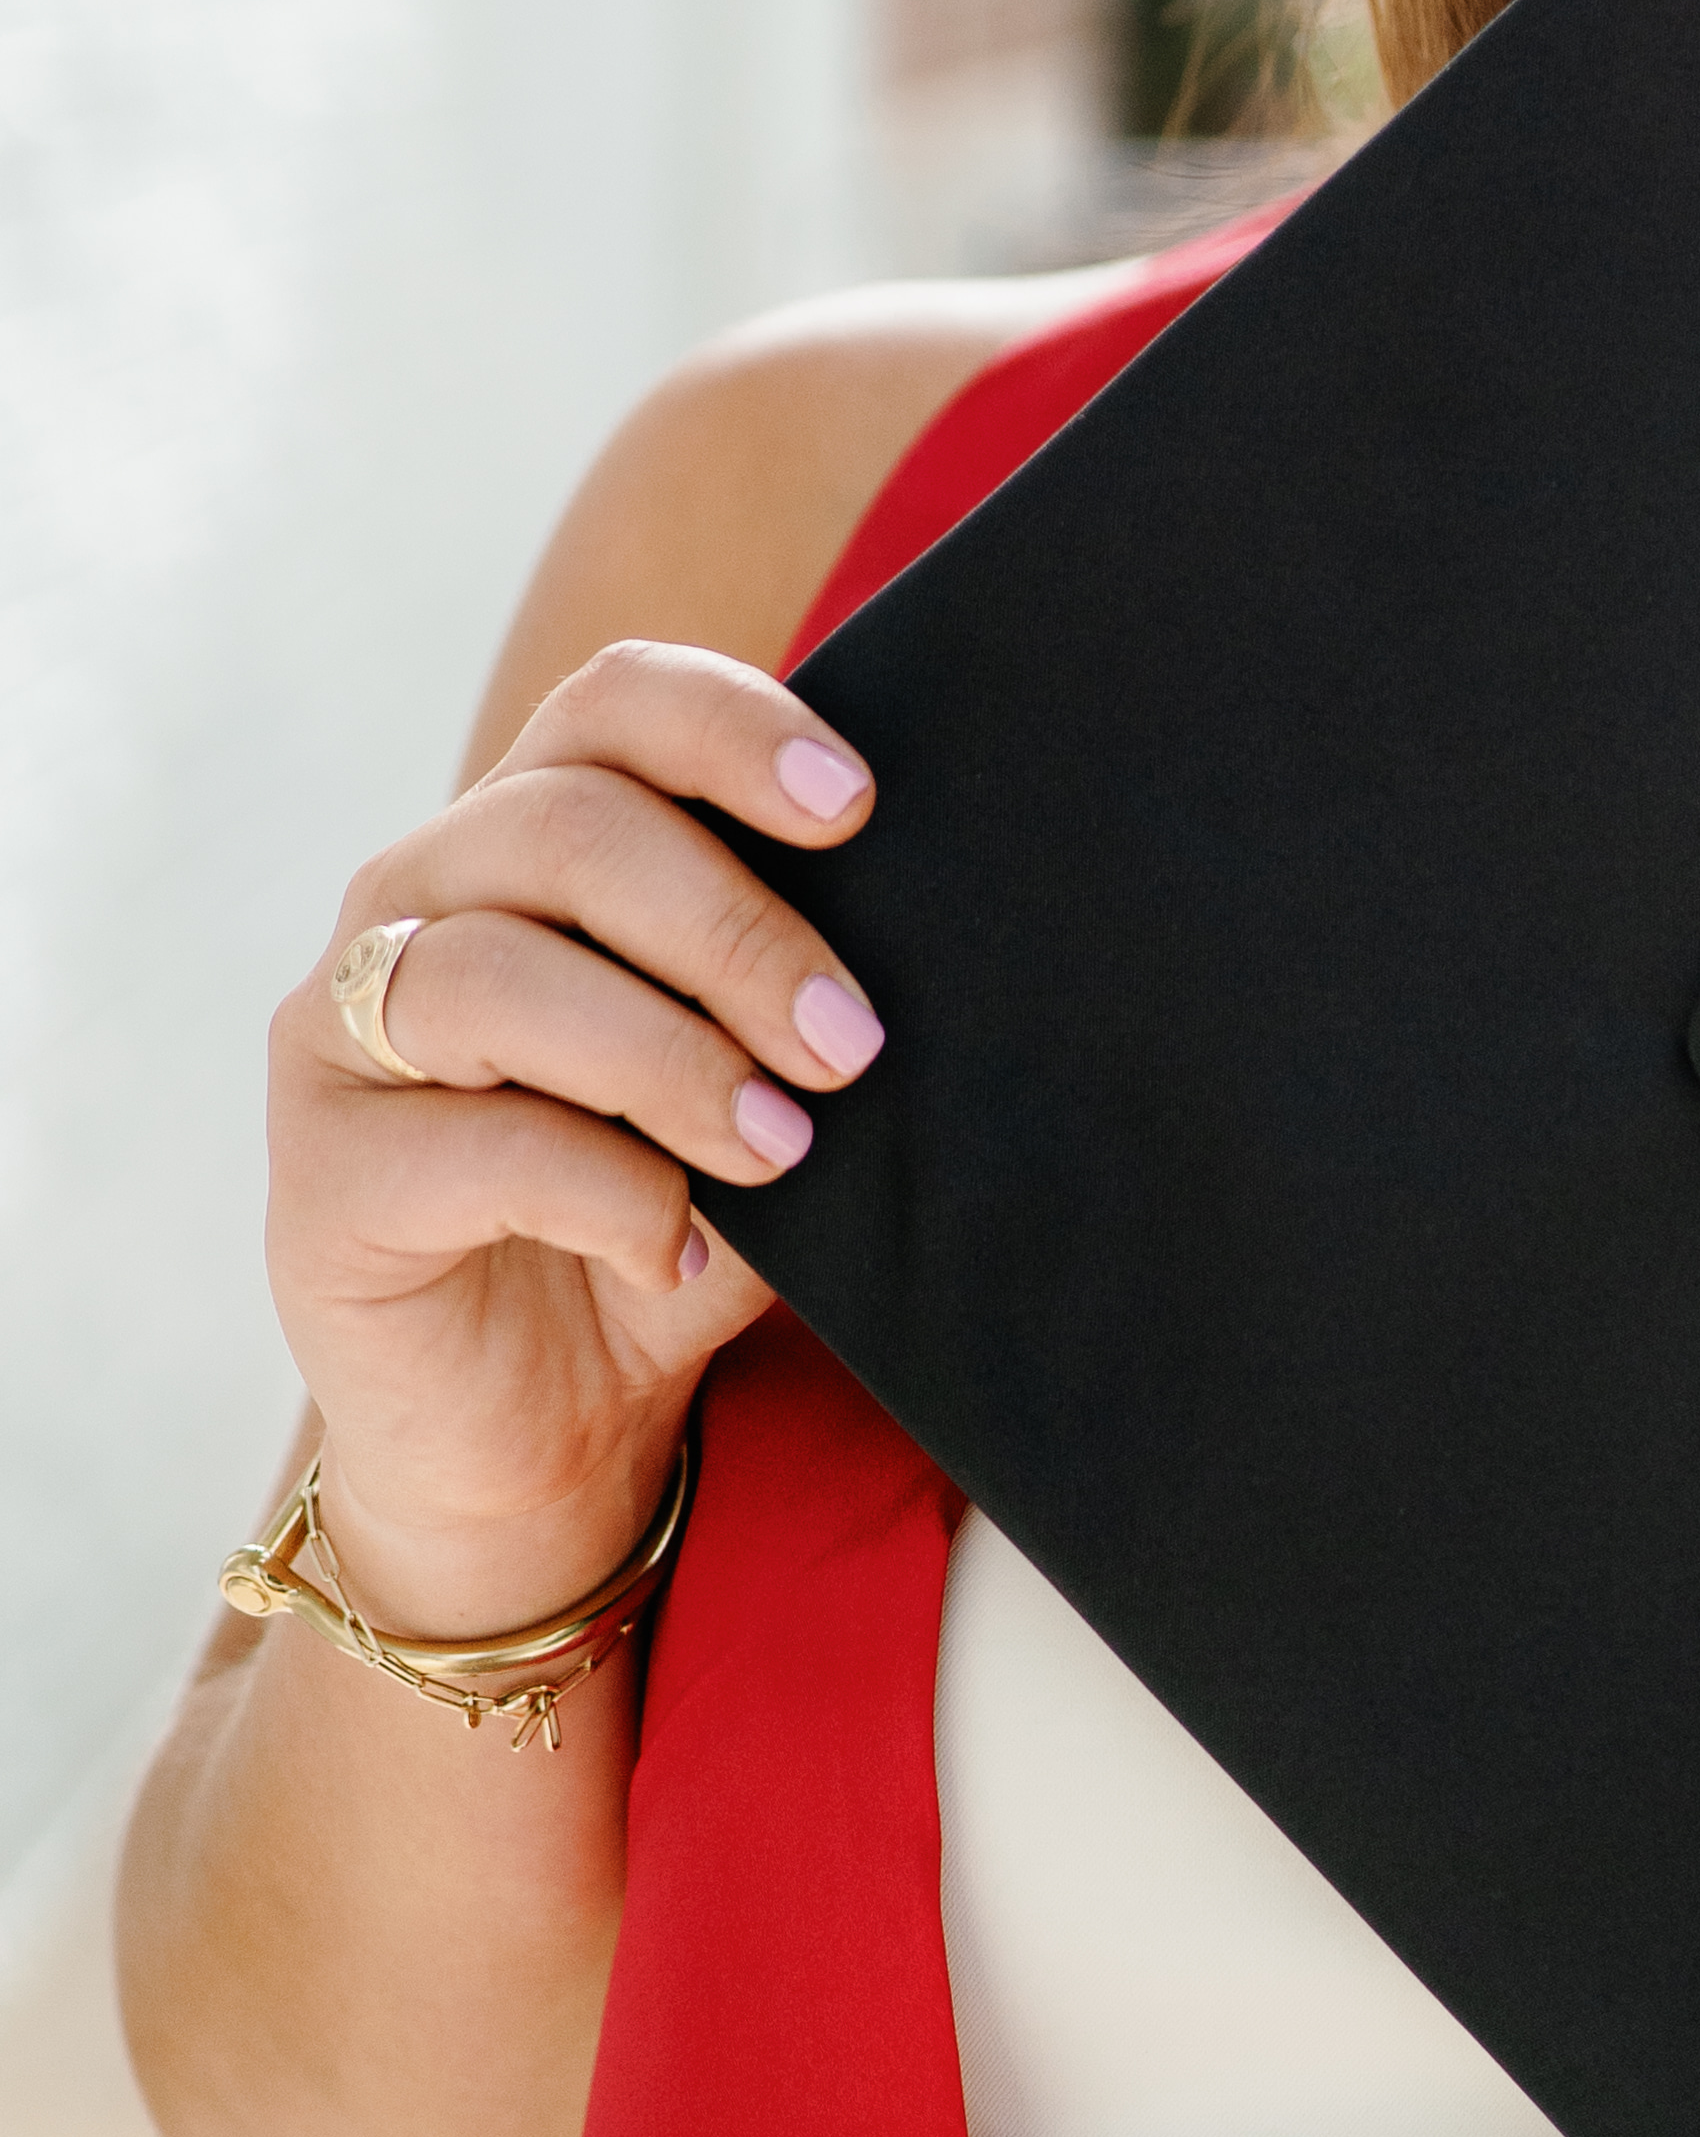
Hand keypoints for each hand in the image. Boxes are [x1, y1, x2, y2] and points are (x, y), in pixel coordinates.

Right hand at [266, 648, 883, 1638]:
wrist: (542, 1433)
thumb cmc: (662, 1217)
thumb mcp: (753, 1091)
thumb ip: (798, 1004)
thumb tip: (939, 955)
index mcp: (530, 836)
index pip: (614, 703)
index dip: (730, 727)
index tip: (852, 806)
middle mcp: (417, 900)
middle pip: (566, 822)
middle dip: (734, 928)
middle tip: (846, 1040)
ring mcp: (345, 1032)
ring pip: (497, 969)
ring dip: (670, 1058)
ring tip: (780, 1148)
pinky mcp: (324, 1175)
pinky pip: (471, 1143)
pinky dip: (609, 1194)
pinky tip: (678, 1251)